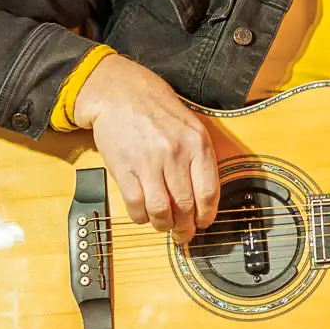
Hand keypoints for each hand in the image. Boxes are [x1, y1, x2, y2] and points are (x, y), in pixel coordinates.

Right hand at [72, 54, 218, 242]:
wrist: (120, 93)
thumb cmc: (158, 111)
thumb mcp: (191, 127)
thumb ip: (200, 158)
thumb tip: (205, 197)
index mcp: (197, 144)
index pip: (209, 192)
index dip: (207, 216)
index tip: (203, 224)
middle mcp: (175, 154)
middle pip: (186, 206)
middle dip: (185, 228)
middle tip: (183, 234)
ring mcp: (148, 162)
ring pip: (161, 211)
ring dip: (163, 225)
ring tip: (163, 226)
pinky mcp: (124, 168)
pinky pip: (135, 205)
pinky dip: (141, 217)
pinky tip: (143, 215)